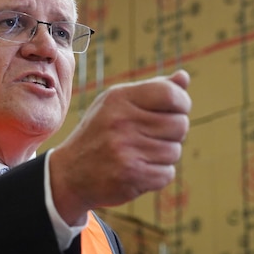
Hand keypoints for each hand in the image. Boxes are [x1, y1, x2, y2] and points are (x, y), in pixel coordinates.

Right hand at [49, 69, 190, 224]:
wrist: (70, 174)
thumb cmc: (101, 133)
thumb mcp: (118, 104)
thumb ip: (153, 90)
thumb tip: (183, 78)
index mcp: (119, 98)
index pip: (171, 94)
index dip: (182, 103)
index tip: (175, 111)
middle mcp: (121, 122)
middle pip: (180, 125)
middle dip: (174, 133)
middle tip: (153, 137)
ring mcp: (125, 150)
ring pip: (175, 151)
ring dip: (164, 156)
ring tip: (141, 154)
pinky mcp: (130, 176)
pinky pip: (167, 174)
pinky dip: (158, 175)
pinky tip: (139, 171)